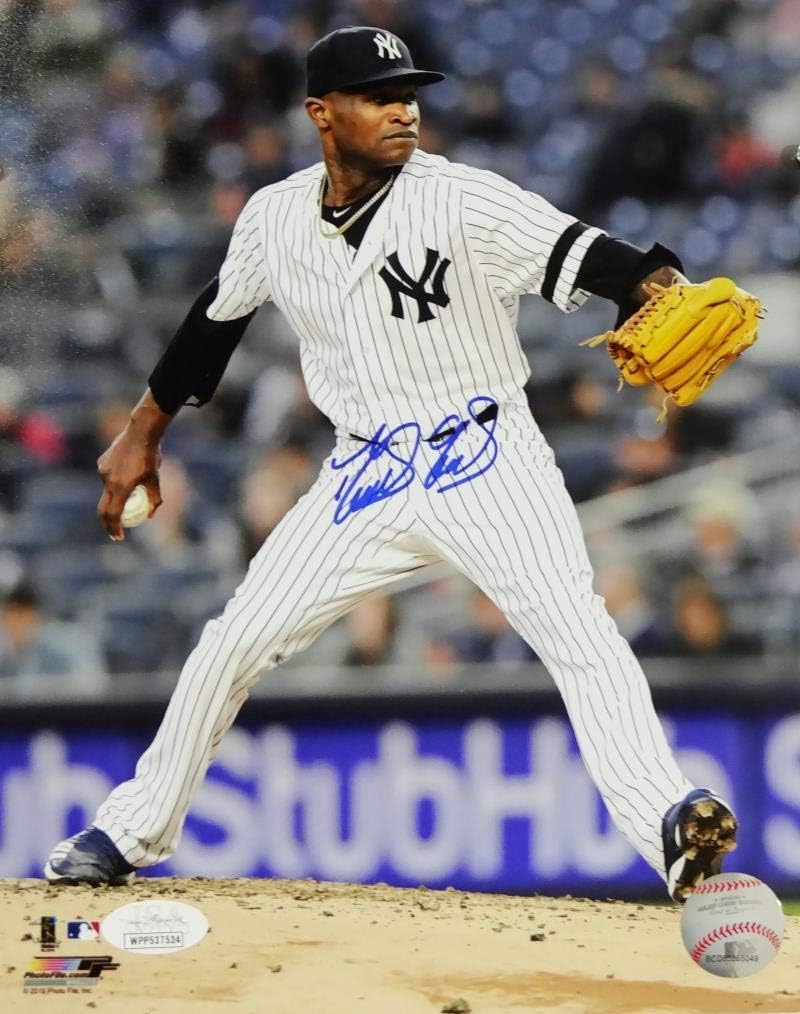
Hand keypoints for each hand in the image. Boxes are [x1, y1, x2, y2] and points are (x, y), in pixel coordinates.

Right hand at [97, 389, 170, 539]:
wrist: (140, 431)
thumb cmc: (151, 456)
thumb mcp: (155, 479)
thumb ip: (154, 498)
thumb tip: (150, 516)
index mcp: (121, 487)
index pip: (113, 514)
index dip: (115, 528)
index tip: (119, 537)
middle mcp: (108, 480)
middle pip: (103, 508)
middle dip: (108, 523)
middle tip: (116, 532)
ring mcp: (102, 470)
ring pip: (107, 491)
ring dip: (116, 498)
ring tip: (132, 490)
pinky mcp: (101, 462)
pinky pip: (107, 478)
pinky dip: (115, 484)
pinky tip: (127, 474)